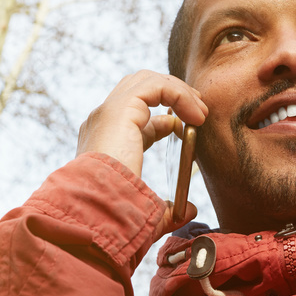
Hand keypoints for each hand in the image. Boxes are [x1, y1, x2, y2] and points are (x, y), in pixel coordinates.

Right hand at [77, 70, 207, 234]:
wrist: (95, 210)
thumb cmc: (113, 215)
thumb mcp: (145, 209)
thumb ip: (167, 210)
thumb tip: (189, 211)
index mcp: (102, 141)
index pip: (134, 116)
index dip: (164, 119)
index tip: (186, 130)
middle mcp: (101, 121)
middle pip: (139, 87)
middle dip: (172, 93)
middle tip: (199, 111)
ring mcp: (108, 111)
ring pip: (147, 80)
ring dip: (179, 90)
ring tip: (201, 112)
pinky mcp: (121, 108)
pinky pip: (156, 86)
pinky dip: (180, 94)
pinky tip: (195, 115)